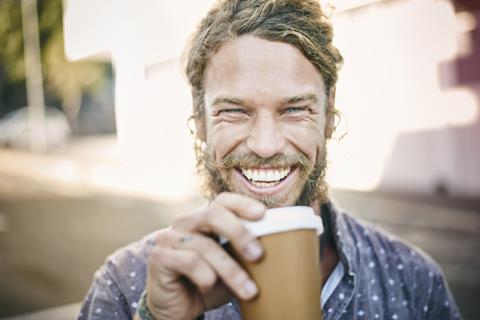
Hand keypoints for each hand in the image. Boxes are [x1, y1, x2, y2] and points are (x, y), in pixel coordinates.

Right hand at [145, 192, 265, 319]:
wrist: (178, 310)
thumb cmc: (209, 283)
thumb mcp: (232, 266)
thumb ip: (245, 252)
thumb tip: (280, 244)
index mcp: (204, 219)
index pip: (222, 201)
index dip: (242, 204)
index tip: (263, 215)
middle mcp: (185, 222)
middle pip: (213, 214)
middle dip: (239, 233)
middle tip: (258, 255)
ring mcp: (169, 237)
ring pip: (206, 246)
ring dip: (231, 271)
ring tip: (249, 291)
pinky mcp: (159, 256)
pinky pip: (189, 261)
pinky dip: (205, 276)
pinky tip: (208, 286)